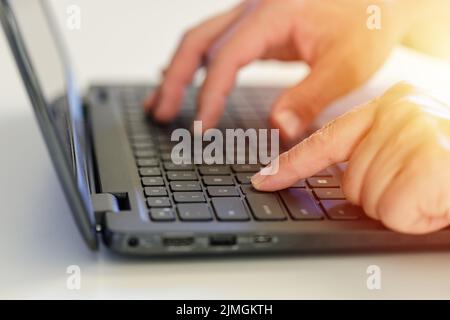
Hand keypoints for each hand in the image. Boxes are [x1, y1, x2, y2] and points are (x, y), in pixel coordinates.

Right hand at [144, 0, 419, 141]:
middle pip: (198, 41)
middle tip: (159, 112)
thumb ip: (310, 97)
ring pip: (202, 37)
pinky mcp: (259, 23)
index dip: (208, 95)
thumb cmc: (369, 21)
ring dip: (178, 69)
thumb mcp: (347, 65)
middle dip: (174, 79)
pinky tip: (188, 77)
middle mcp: (255, 7)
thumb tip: (278, 129)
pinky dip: (198, 62)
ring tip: (161, 101)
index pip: (225, 58)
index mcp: (272, 14)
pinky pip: (218, 40)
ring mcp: (254, 12)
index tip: (200, 127)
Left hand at [251, 82, 449, 233]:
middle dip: (380, 197)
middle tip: (418, 185)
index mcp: (389, 105)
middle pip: (349, 183)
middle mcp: (398, 110)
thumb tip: (334, 178)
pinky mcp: (431, 160)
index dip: (291, 167)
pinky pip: (395, 213)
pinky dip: (418, 218)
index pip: (324, 141)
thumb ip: (370, 153)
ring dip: (402, 208)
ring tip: (432, 189)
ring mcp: (413, 132)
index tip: (264, 182)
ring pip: (369, 201)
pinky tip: (438, 199)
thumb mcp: (408, 147)